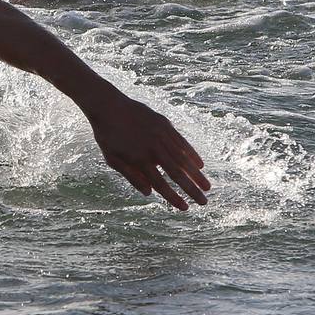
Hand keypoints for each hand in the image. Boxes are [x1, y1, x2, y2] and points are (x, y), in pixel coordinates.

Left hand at [83, 92, 210, 210]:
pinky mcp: (164, 124)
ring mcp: (160, 135)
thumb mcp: (112, 159)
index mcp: (139, 160)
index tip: (185, 208)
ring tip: (207, 187)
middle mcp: (153, 148)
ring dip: (196, 174)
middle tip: (204, 202)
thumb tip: (150, 193)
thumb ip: (131, 176)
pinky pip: (182, 142)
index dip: (174, 198)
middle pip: (177, 173)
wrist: (108, 106)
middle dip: (192, 190)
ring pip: (183, 158)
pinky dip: (192, 154)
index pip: (160, 184)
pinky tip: (200, 165)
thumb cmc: (107, 136)